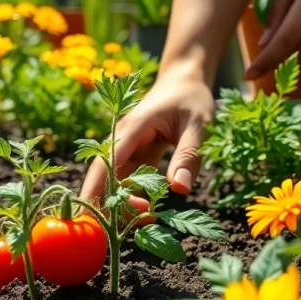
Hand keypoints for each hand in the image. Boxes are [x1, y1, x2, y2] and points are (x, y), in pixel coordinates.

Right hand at [80, 67, 214, 204]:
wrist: (185, 79)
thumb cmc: (192, 98)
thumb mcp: (198, 125)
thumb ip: (188, 155)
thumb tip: (180, 190)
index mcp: (132, 128)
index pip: (108, 163)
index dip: (101, 190)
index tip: (111, 214)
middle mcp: (122, 138)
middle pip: (104, 175)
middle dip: (111, 202)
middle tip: (141, 221)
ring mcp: (126, 147)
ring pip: (113, 180)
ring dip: (125, 201)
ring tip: (151, 217)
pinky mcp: (134, 154)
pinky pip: (127, 179)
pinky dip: (133, 195)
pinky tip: (149, 210)